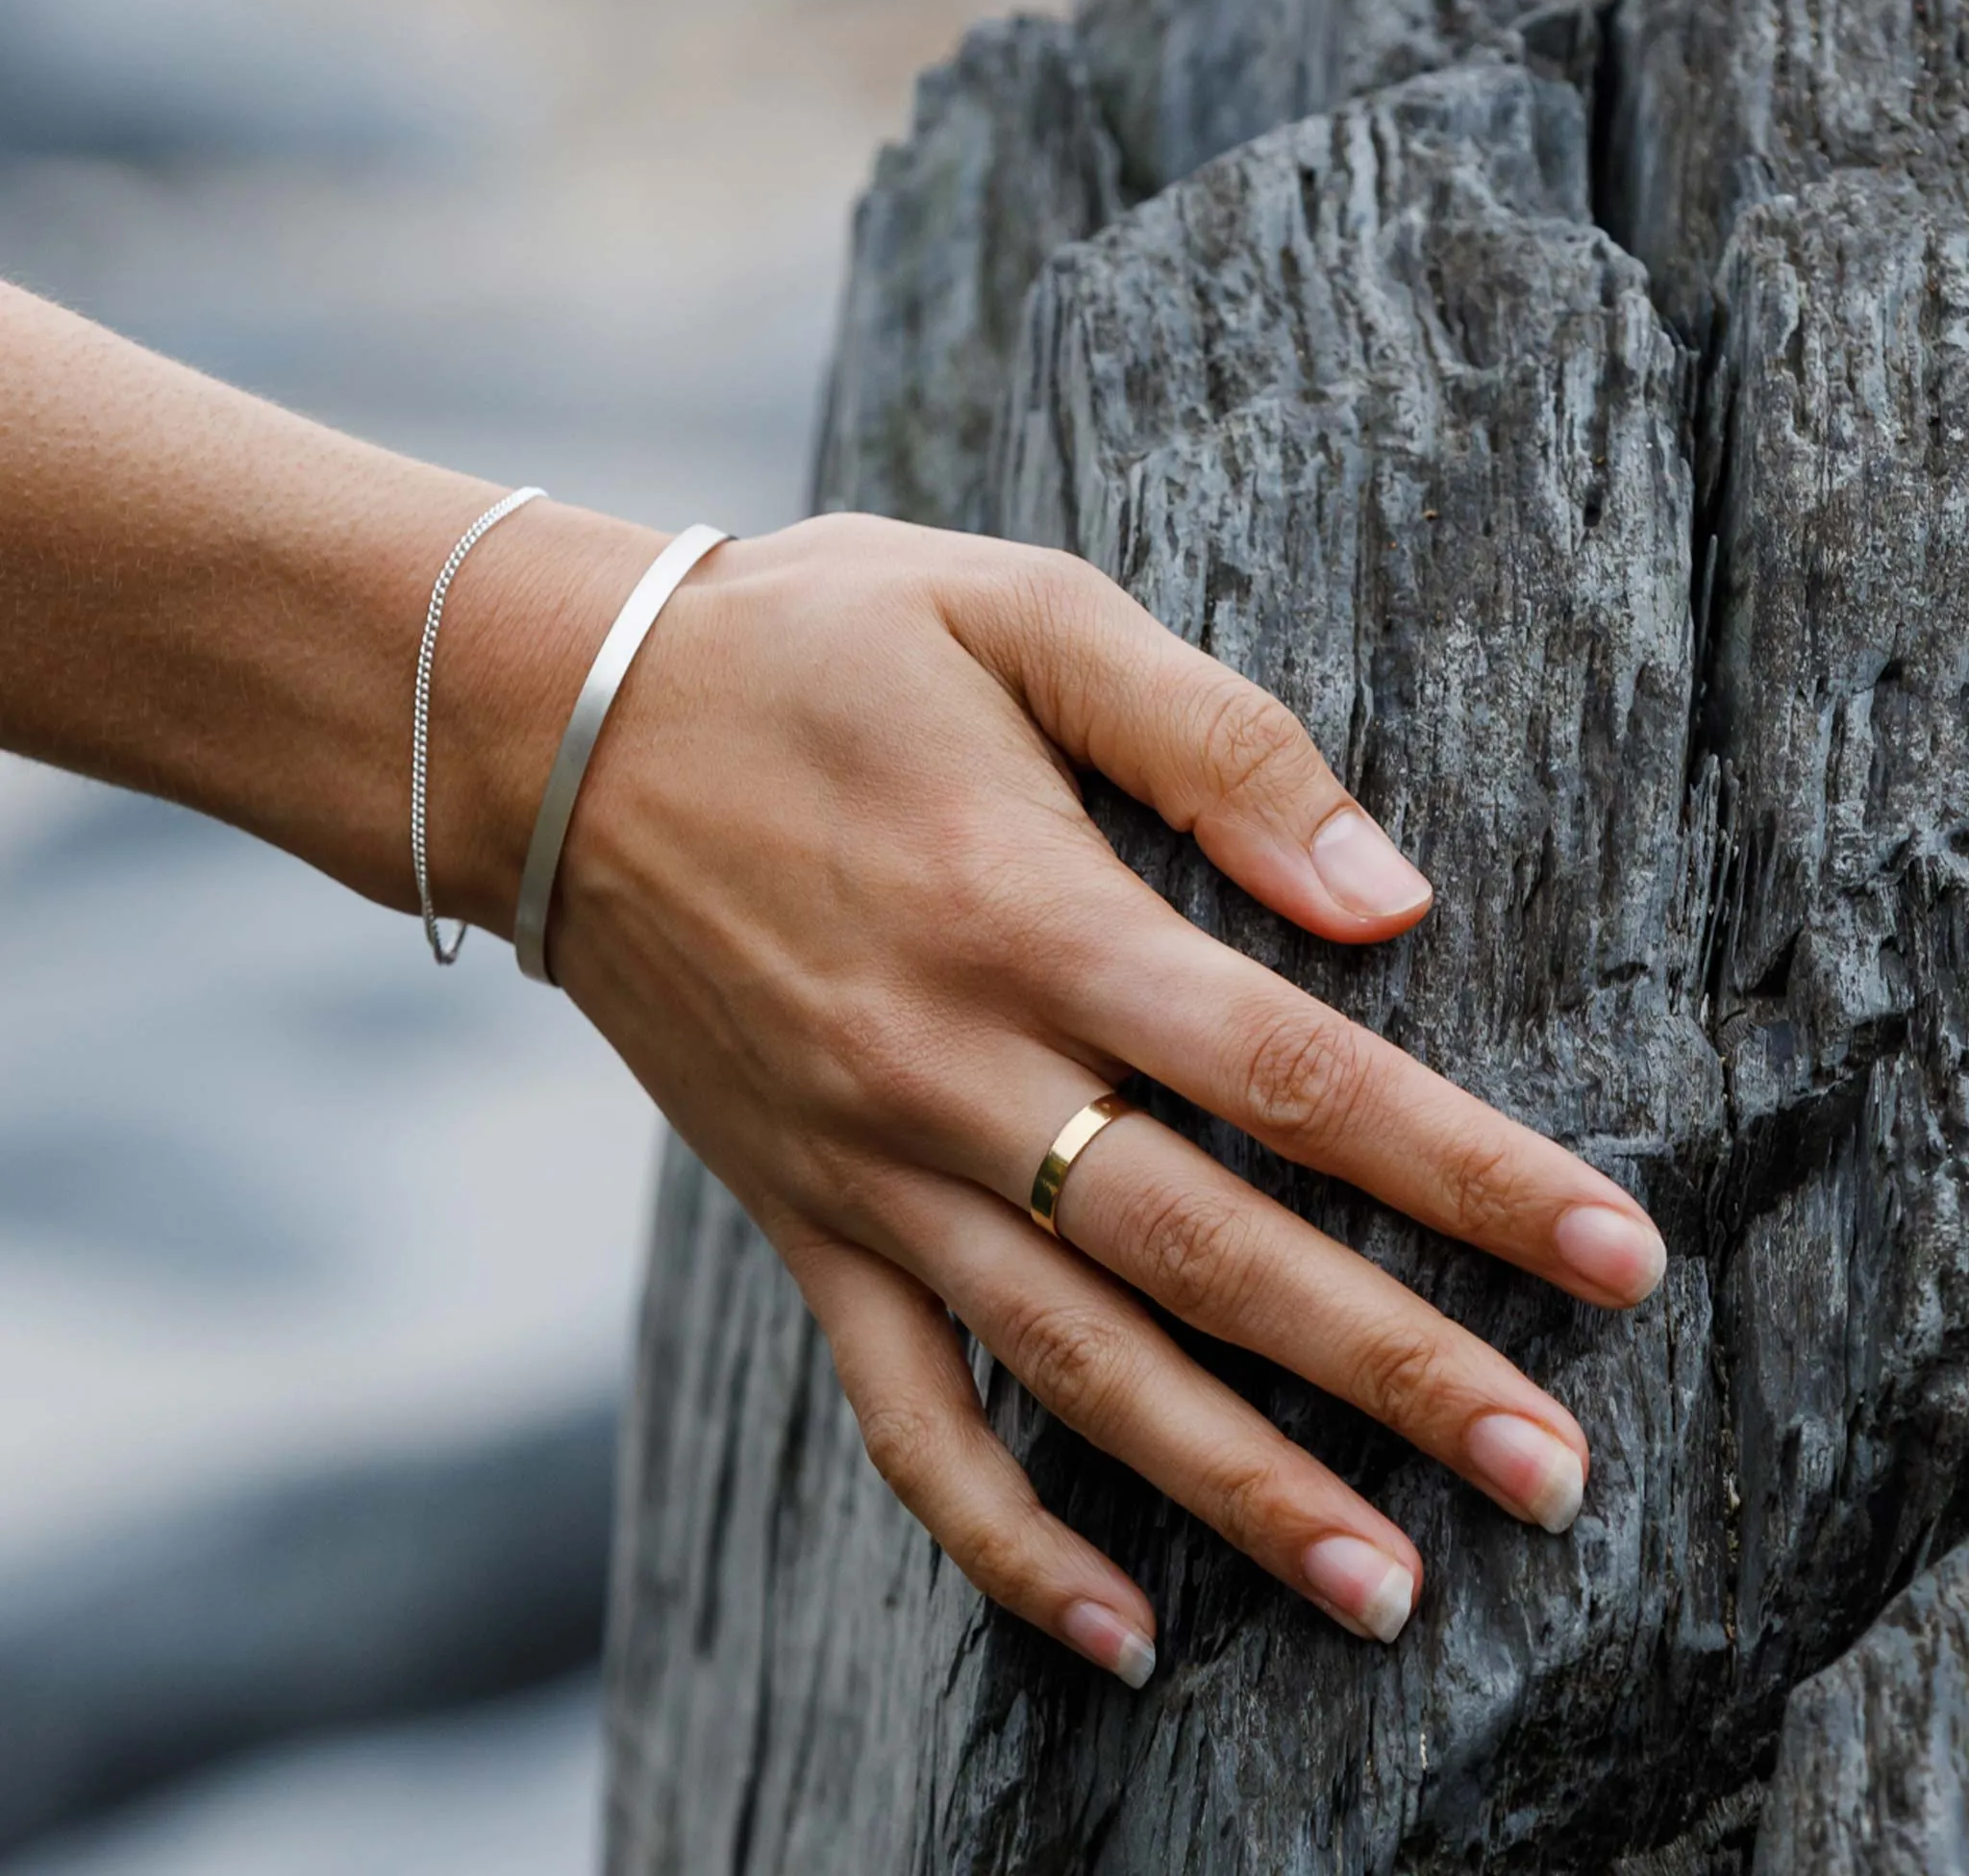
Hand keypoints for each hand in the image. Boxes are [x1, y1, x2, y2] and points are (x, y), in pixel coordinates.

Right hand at [537, 512, 1666, 1685]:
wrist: (559, 731)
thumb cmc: (809, 645)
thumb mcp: (1018, 614)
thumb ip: (1215, 743)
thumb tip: (1389, 895)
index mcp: (1035, 914)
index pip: (1298, 1077)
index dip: (1467, 1173)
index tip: (1610, 1258)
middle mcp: (958, 1073)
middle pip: (1214, 1256)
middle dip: (1398, 1370)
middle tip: (1555, 1476)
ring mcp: (871, 1170)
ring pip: (1077, 1367)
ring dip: (1237, 1488)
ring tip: (1387, 1589)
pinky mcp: (803, 1222)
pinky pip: (902, 1413)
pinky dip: (1000, 1537)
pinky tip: (1112, 1629)